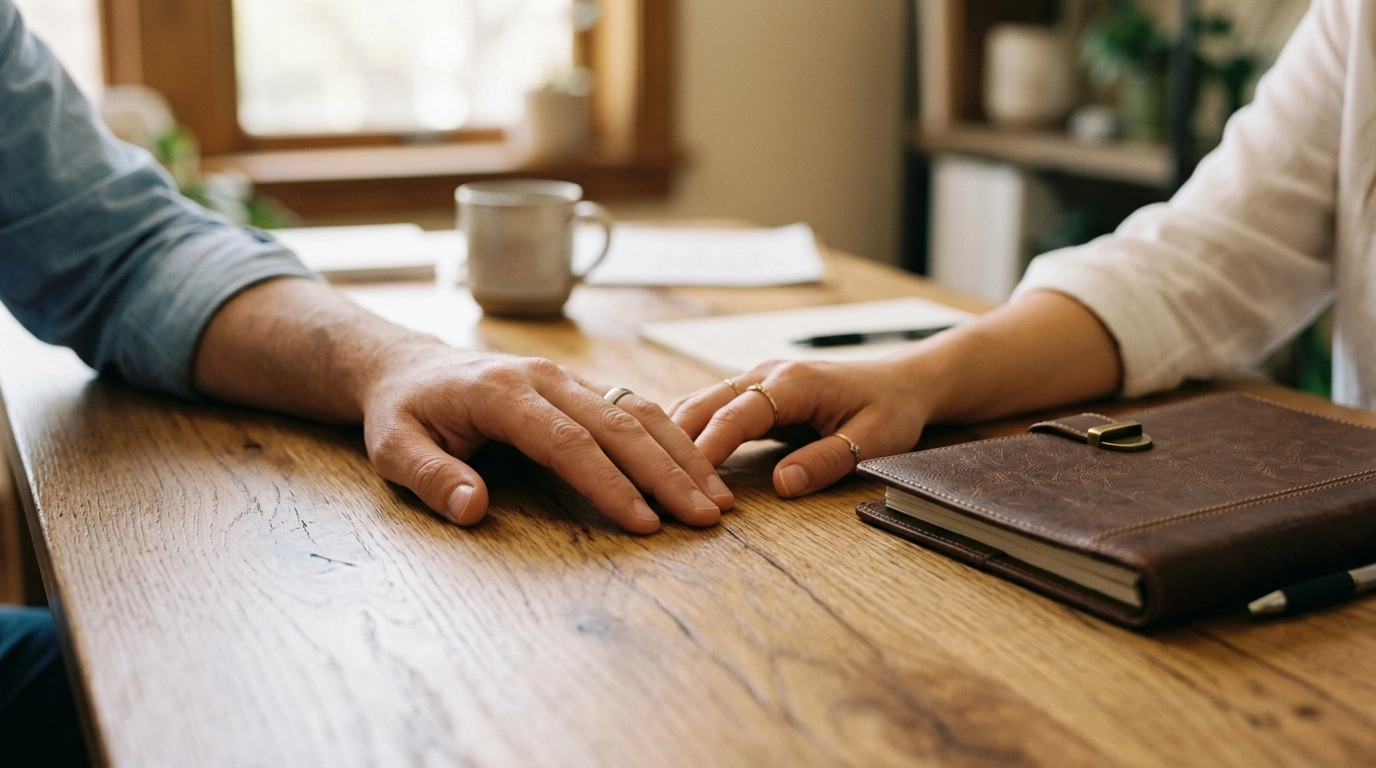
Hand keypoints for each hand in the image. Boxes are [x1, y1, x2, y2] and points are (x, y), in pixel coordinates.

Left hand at [360, 344, 733, 533]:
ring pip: (637, 410)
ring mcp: (566, 378)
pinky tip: (696, 469)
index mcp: (503, 392)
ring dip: (681, 454)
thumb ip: (432, 477)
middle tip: (706, 516)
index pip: (568, 441)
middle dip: (667, 473)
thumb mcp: (395, 447)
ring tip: (717, 497)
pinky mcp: (578, 386)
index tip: (644, 522)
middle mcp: (544, 378)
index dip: (609, 484)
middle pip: (618, 424)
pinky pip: (632, 407)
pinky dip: (670, 439)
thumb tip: (472, 508)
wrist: (407, 365)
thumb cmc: (403, 412)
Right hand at [668, 358, 933, 497]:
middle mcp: (766, 374)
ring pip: (697, 402)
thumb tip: (783, 485)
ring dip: (670, 435)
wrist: (901, 381)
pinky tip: (660, 455)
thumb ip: (827, 460)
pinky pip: (707, 408)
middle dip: (673, 442)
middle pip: (704, 404)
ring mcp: (755, 379)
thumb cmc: (890, 409)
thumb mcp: (872, 440)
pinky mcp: (751, 392)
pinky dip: (682, 430)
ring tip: (643, 472)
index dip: (708, 448)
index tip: (683, 479)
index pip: (737, 415)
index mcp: (794, 382)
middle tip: (647, 481)